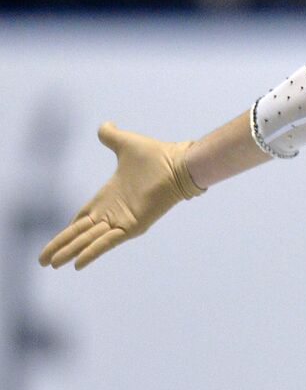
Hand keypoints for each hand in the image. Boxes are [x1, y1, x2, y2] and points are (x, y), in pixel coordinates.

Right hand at [39, 121, 205, 269]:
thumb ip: (111, 136)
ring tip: (51, 265)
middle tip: (41, 261)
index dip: (68, 229)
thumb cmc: (158, 155)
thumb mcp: (126, 144)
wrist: (179, 163)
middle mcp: (113, 211)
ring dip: (70, 252)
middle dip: (61, 245)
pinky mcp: (133, 226)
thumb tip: (105, 125)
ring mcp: (123, 220)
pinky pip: (107, 242)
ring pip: (89, 240)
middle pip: (80, 233)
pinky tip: (77, 264)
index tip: (54, 241)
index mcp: (109, 196)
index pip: (83, 217)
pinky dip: (92, 252)